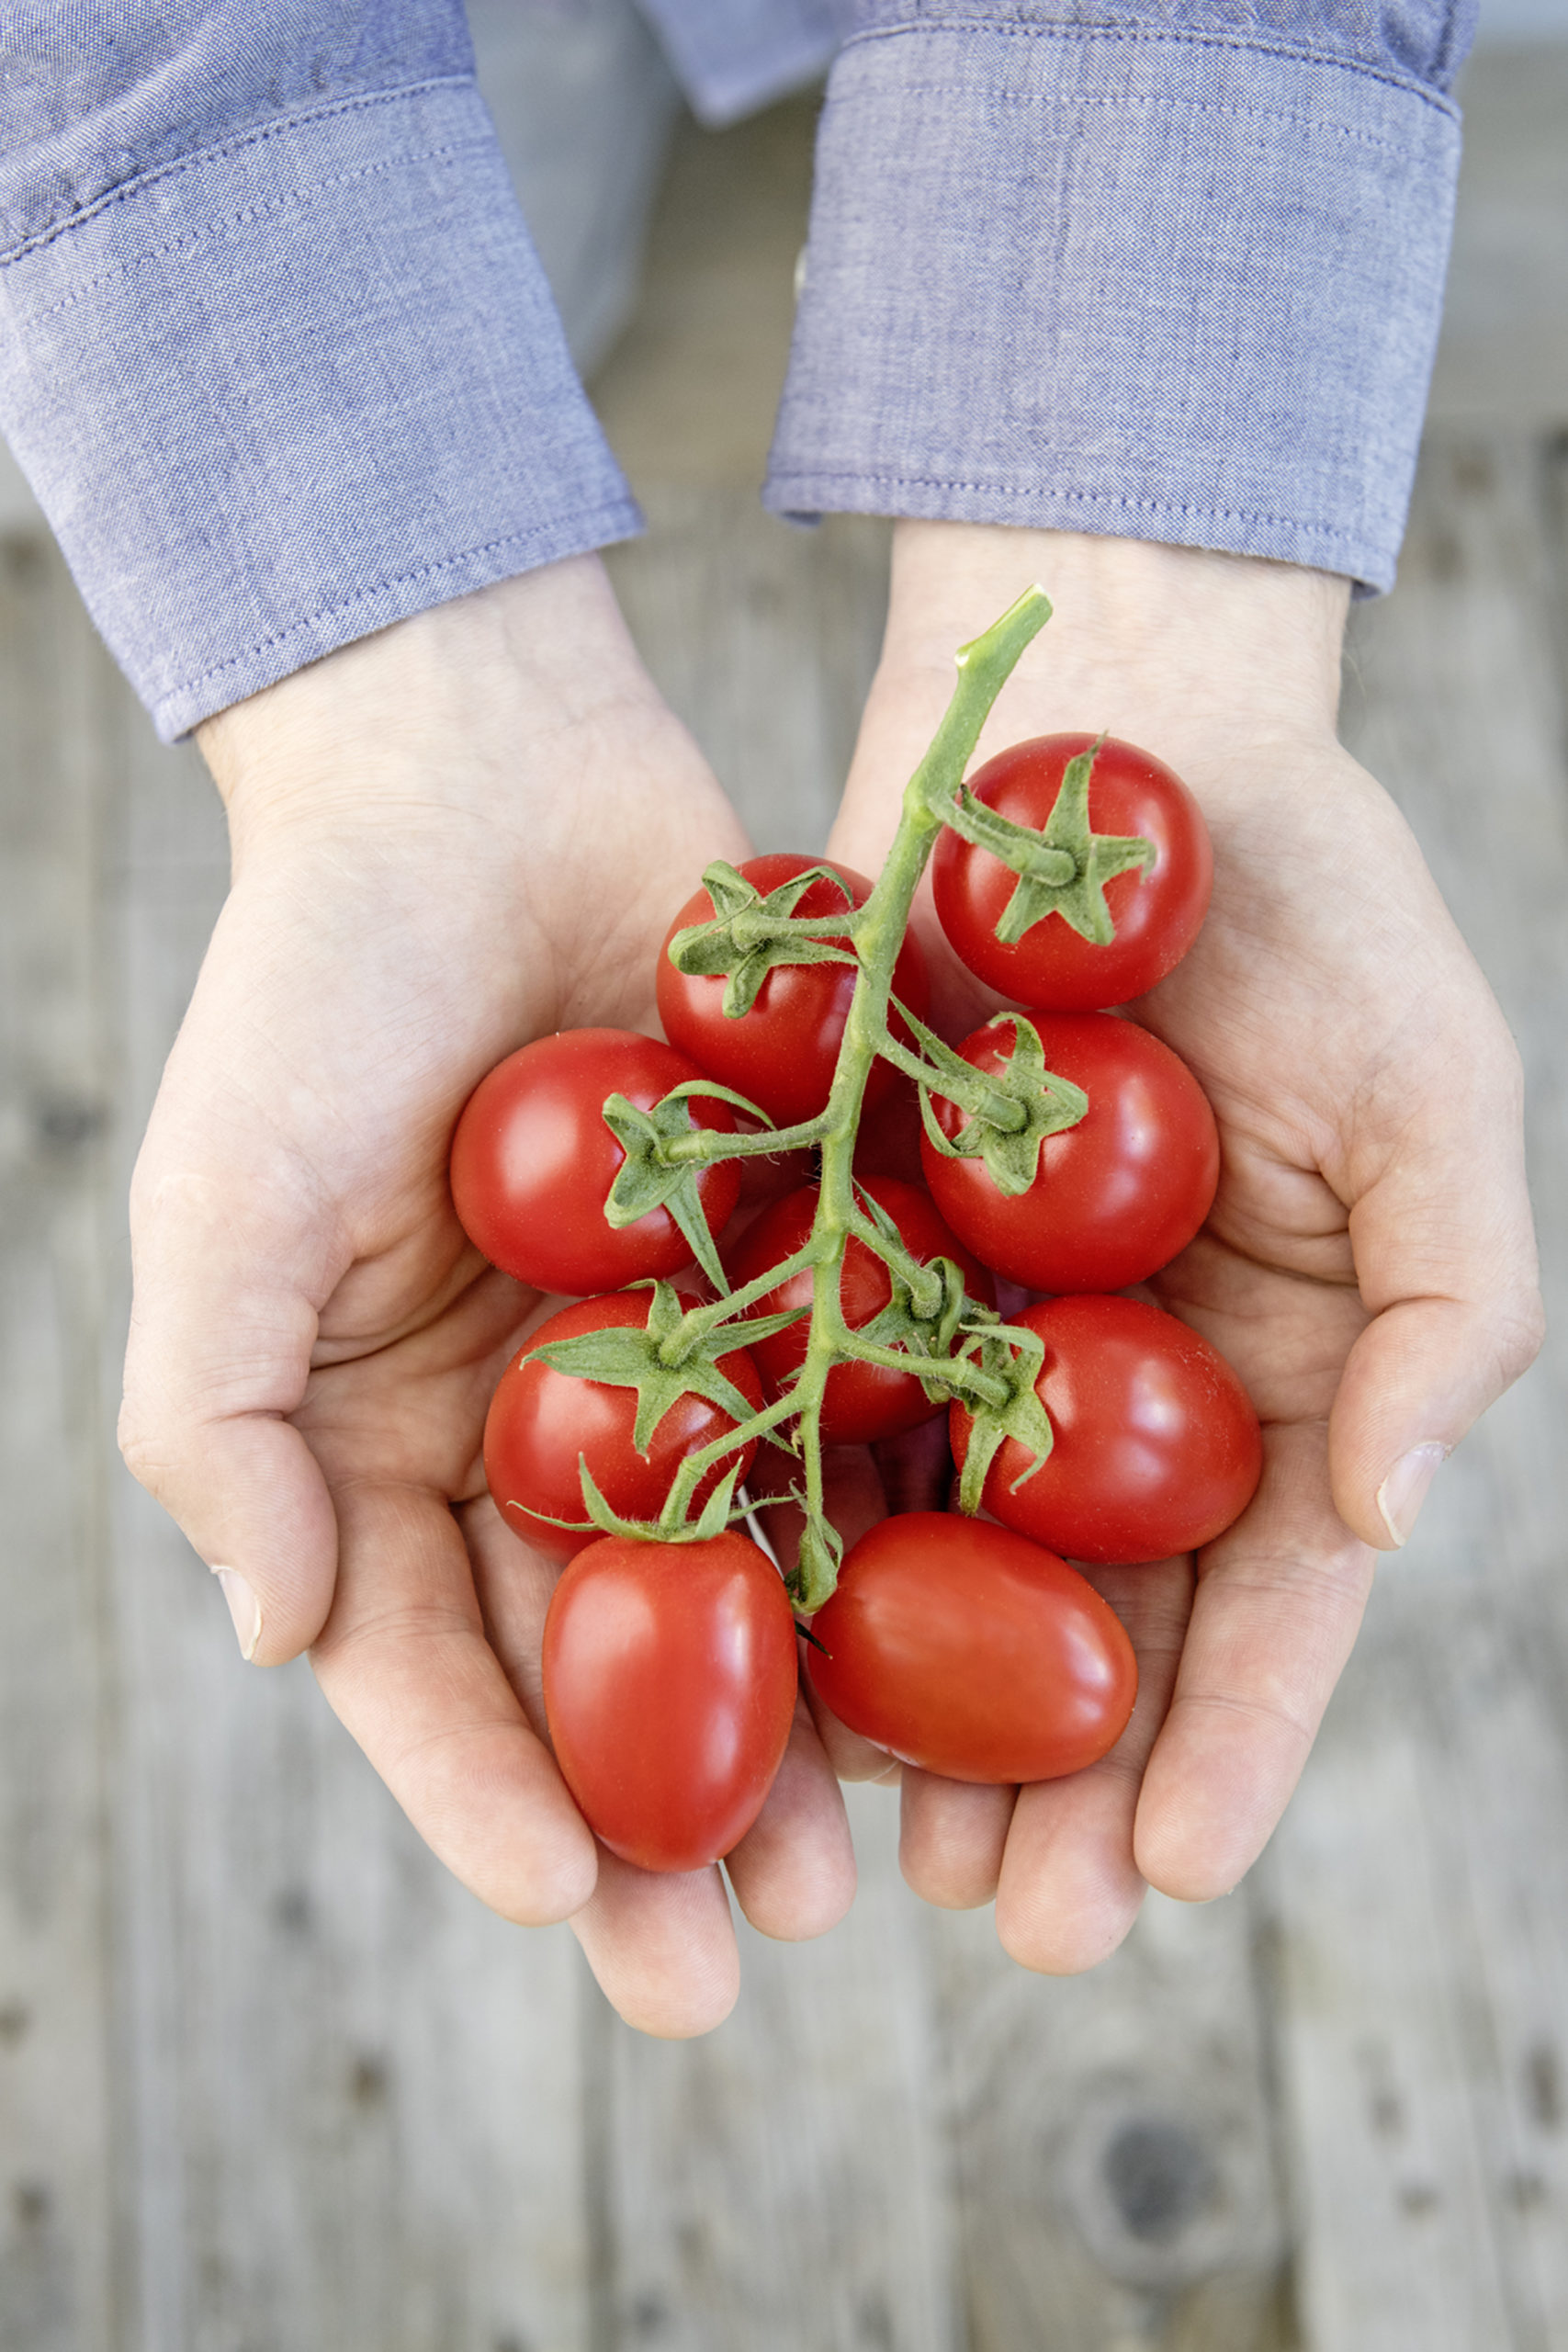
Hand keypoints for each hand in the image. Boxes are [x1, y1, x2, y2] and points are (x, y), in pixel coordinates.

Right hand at [118, 558, 854, 2036]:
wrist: (482, 777)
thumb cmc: (312, 987)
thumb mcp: (219, 1203)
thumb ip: (213, 1424)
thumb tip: (277, 1639)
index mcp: (398, 1448)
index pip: (433, 1664)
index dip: (487, 1795)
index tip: (570, 1906)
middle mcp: (556, 1430)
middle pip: (610, 1663)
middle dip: (669, 1816)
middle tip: (738, 1957)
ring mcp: (698, 1354)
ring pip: (761, 1581)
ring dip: (809, 1726)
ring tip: (862, 1864)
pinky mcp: (820, 1260)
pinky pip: (873, 1412)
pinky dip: (918, 1526)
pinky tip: (978, 1642)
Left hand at [818, 520, 1541, 1965]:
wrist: (1108, 743)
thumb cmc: (1313, 906)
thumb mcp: (1434, 1093)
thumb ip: (1446, 1305)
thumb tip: (1386, 1516)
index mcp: (1267, 1372)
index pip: (1264, 1598)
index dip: (1235, 1741)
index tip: (1184, 1876)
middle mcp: (1109, 1385)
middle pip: (1088, 1622)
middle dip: (1064, 1784)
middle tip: (1021, 1928)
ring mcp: (966, 1329)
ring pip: (936, 1560)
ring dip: (914, 1717)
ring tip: (889, 1864)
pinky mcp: (833, 1258)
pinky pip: (805, 1417)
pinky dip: (785, 1536)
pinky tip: (755, 1657)